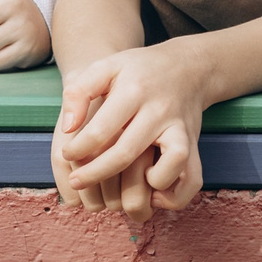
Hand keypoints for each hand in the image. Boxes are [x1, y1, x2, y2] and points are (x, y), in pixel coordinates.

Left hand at [52, 43, 213, 220]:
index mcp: (134, 90)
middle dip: (96, 173)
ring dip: (147, 184)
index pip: (102, 129)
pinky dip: (175, 195)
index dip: (78, 148)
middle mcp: (160, 111)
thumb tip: (68, 128)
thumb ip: (79, 92)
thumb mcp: (106, 66)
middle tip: (78, 181)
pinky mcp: (194, 145)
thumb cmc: (139, 70)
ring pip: (174, 163)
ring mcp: (181, 129)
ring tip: (128, 187)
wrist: (189, 67)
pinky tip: (153, 193)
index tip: (68, 154)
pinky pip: (193, 179)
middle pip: (128, 152)